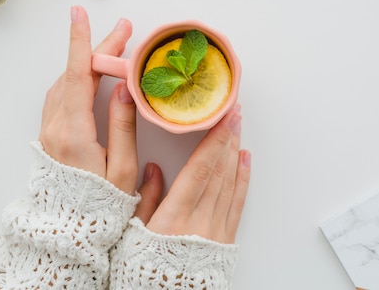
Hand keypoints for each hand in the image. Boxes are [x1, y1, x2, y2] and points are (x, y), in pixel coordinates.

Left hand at [38, 5, 138, 194]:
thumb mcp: (121, 168)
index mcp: (74, 131)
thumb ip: (123, 125)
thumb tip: (125, 87)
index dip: (82, 42)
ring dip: (87, 61)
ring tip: (113, 48)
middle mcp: (56, 126)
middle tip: (123, 29)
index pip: (78, 76)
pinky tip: (92, 74)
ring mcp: (49, 129)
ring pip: (66, 82)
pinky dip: (77, 76)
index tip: (81, 15)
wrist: (68, 229)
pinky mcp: (50, 134)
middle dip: (98, 47)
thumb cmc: (100, 204)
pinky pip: (60, 94)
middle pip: (74, 74)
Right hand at [135, 106, 250, 243]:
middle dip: (228, 137)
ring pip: (229, 182)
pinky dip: (243, 179)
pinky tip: (245, 161)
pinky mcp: (225, 238)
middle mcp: (200, 220)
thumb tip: (153, 168)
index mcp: (174, 216)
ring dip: (235, 152)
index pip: (201, 168)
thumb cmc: (144, 268)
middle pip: (219, 170)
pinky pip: (238, 202)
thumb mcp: (133, 234)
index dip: (214, 140)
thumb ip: (146, 199)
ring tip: (239, 128)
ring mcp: (216, 229)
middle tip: (234, 111)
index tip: (222, 117)